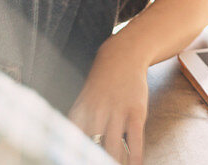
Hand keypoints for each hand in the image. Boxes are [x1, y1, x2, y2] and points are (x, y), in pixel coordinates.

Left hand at [67, 38, 148, 163]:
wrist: (123, 55)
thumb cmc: (103, 81)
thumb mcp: (85, 99)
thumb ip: (79, 121)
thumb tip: (70, 143)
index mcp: (81, 111)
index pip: (72, 140)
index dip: (73, 154)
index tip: (73, 161)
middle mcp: (97, 112)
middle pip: (92, 146)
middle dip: (93, 159)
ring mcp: (118, 111)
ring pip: (113, 146)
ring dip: (113, 162)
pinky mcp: (136, 111)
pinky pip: (135, 139)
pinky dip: (135, 156)